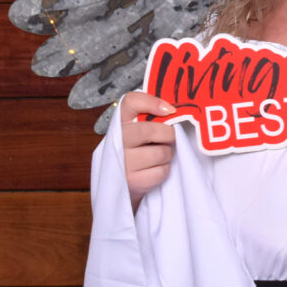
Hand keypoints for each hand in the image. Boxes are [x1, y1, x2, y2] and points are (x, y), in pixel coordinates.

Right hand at [119, 91, 177, 210]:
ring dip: (167, 154)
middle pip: (149, 130)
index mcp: (119, 123)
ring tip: (159, 155)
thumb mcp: (139, 129)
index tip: (170, 110)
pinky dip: (164, 170)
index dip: (151, 102)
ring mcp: (122, 163)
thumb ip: (151, 114)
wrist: (122, 183)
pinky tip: (155, 168)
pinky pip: (161, 171)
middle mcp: (116, 141)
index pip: (131, 102)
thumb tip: (171, 109)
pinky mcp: (132, 182)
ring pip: (161, 153)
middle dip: (168, 134)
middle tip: (169, 138)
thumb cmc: (137, 149)